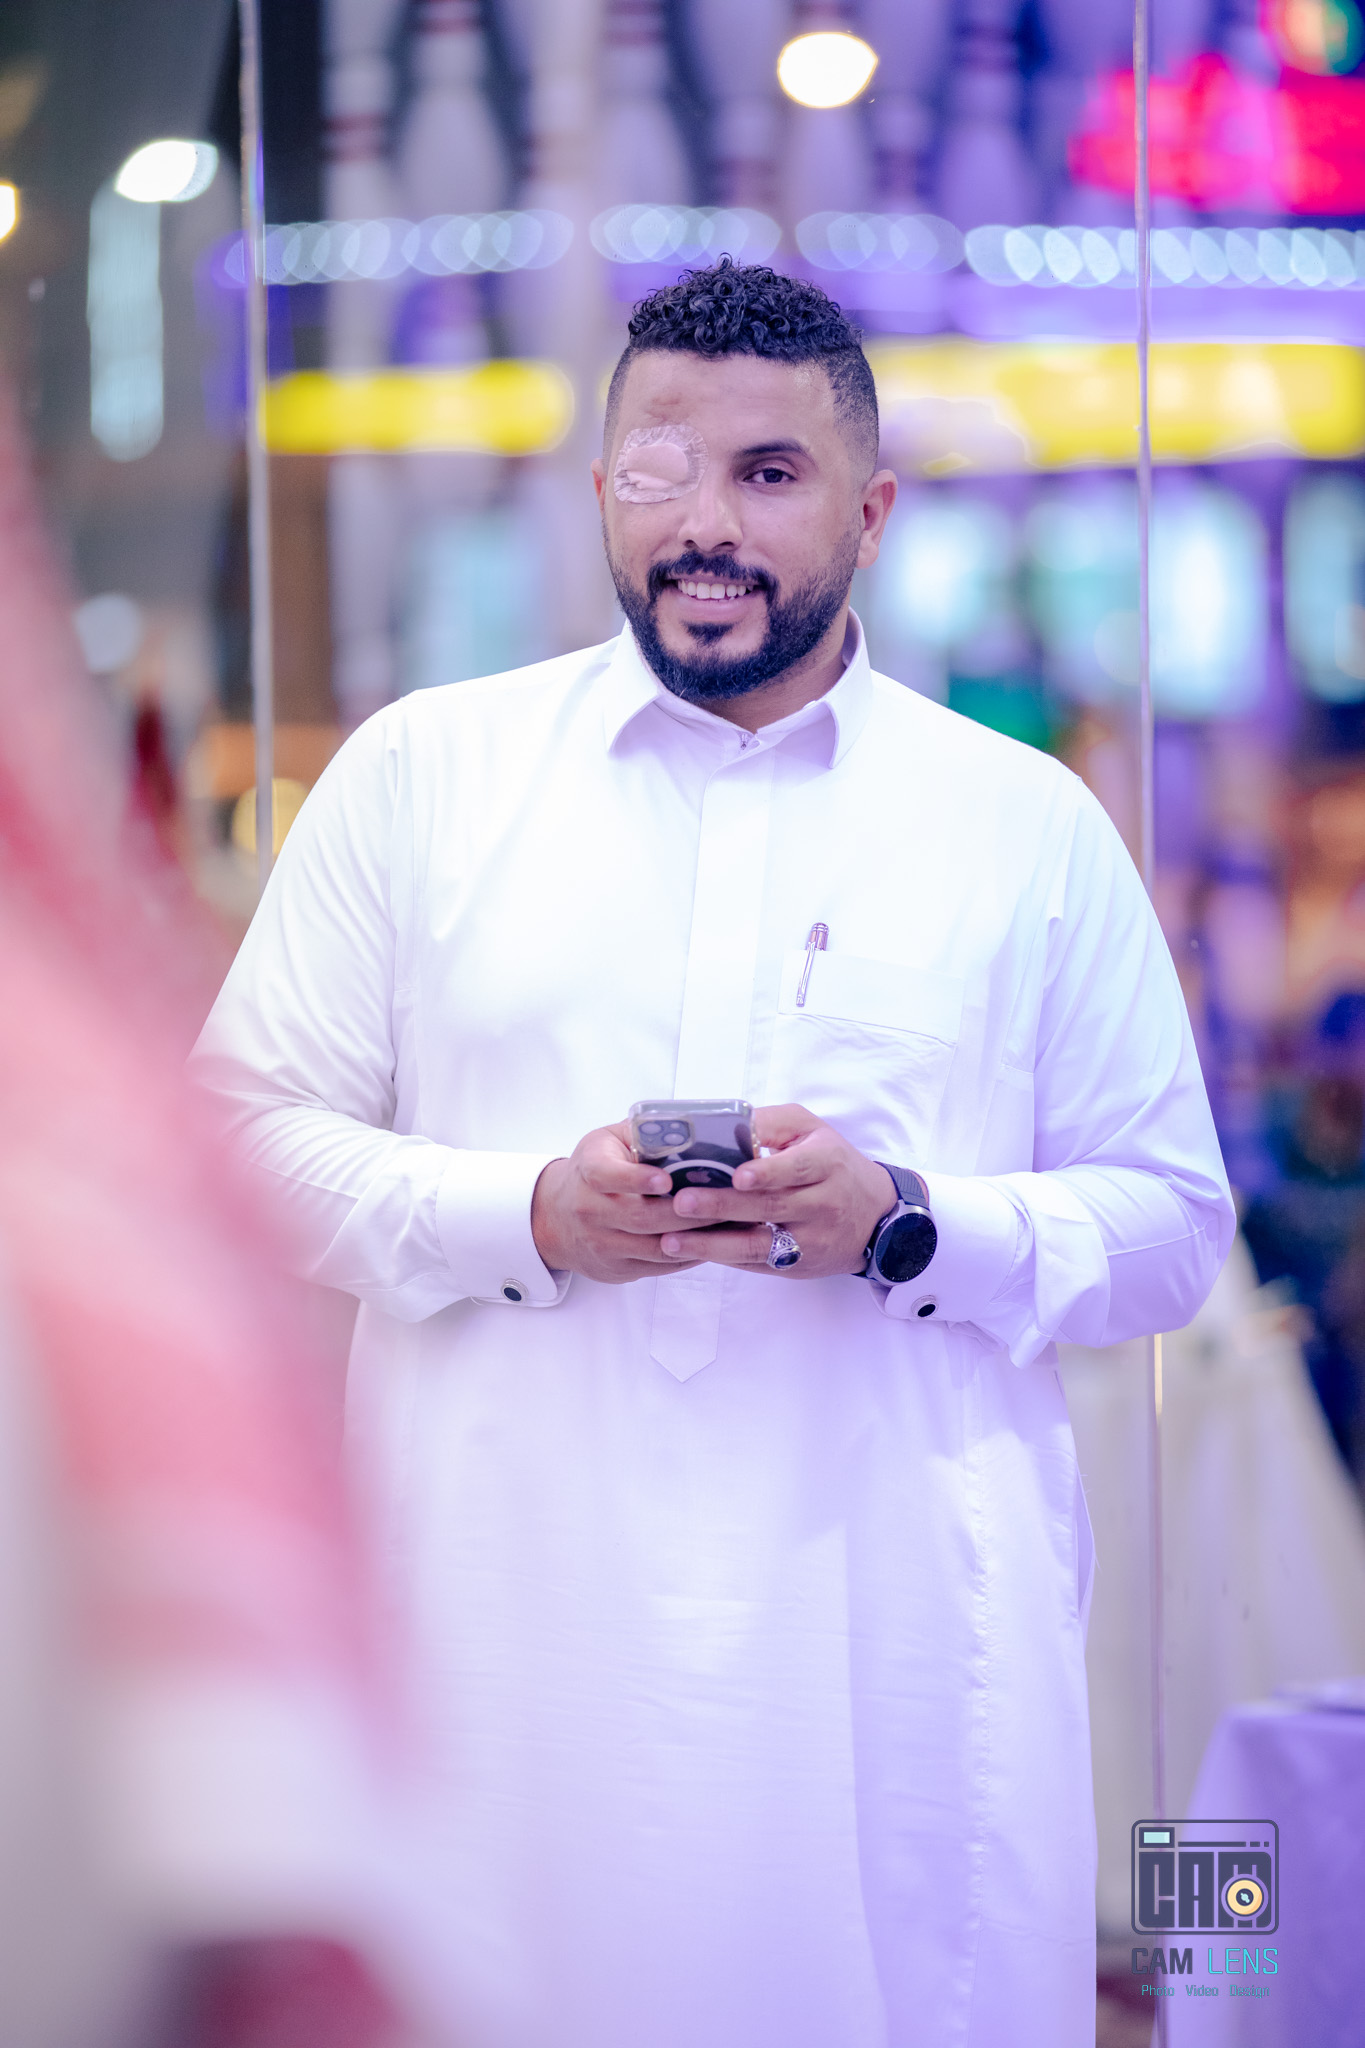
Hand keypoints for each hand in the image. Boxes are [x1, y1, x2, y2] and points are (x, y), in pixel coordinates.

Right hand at [530, 1121, 714, 1283]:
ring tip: (731, 1223)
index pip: (606, 1176)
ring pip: (655, 1247)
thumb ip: (643, 1133)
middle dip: (687, 1211)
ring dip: (696, 1237)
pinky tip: (716, 1242)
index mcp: (589, 1171)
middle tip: (724, 1201)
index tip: (665, 1180)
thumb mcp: (608, 1142)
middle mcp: (590, 1210)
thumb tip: (692, 1127)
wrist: (555, 1217)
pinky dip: (691, 1255)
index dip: (636, 1179)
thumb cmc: (594, 1169)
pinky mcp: (618, 1268)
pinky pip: (660, 1267)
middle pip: (641, 1217)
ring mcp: (603, 1244)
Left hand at [658, 1104, 895, 1279]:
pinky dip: (723, 1258)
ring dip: (713, 1244)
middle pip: (770, 1207)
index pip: (797, 1169)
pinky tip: (692, 1252)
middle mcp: (823, 1204)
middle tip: (681, 1202)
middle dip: (722, 1206)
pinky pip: (758, 1264)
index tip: (736, 1176)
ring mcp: (812, 1240)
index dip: (768, 1173)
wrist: (875, 1215)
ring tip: (672, 1240)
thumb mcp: (812, 1131)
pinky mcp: (799, 1265)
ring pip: (760, 1245)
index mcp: (827, 1163)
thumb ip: (772, 1123)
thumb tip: (725, 1122)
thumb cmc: (833, 1163)